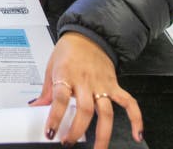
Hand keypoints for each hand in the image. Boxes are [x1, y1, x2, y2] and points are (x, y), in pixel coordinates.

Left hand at [30, 32, 142, 147]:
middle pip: (85, 110)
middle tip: (68, 142)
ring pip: (106, 112)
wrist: (88, 35)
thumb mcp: (52, 67)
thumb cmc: (69, 50)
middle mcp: (86, 82)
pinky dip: (136, 119)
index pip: (60, 99)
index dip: (55, 117)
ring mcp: (102, 85)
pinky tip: (136, 134)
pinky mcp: (114, 86)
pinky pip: (129, 103)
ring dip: (103, 134)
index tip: (50, 132)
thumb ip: (47, 91)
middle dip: (77, 130)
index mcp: (67, 75)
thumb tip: (36, 107)